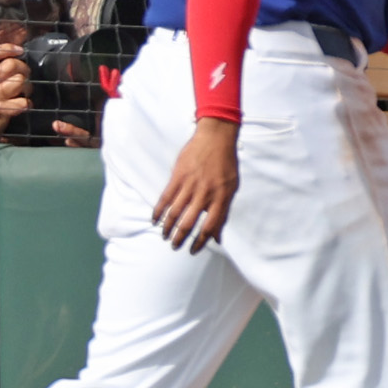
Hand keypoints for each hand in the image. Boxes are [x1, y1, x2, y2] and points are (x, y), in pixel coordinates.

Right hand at [151, 117, 239, 252]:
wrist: (216, 138)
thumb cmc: (226, 164)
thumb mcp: (232, 187)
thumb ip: (225, 210)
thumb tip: (219, 235)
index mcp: (221, 197)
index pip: (210, 226)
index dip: (201, 241)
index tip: (193, 250)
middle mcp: (205, 193)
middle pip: (189, 223)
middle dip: (180, 239)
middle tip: (175, 246)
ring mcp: (190, 185)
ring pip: (174, 213)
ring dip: (168, 228)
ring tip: (165, 236)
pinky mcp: (177, 177)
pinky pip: (165, 199)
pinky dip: (158, 212)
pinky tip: (154, 220)